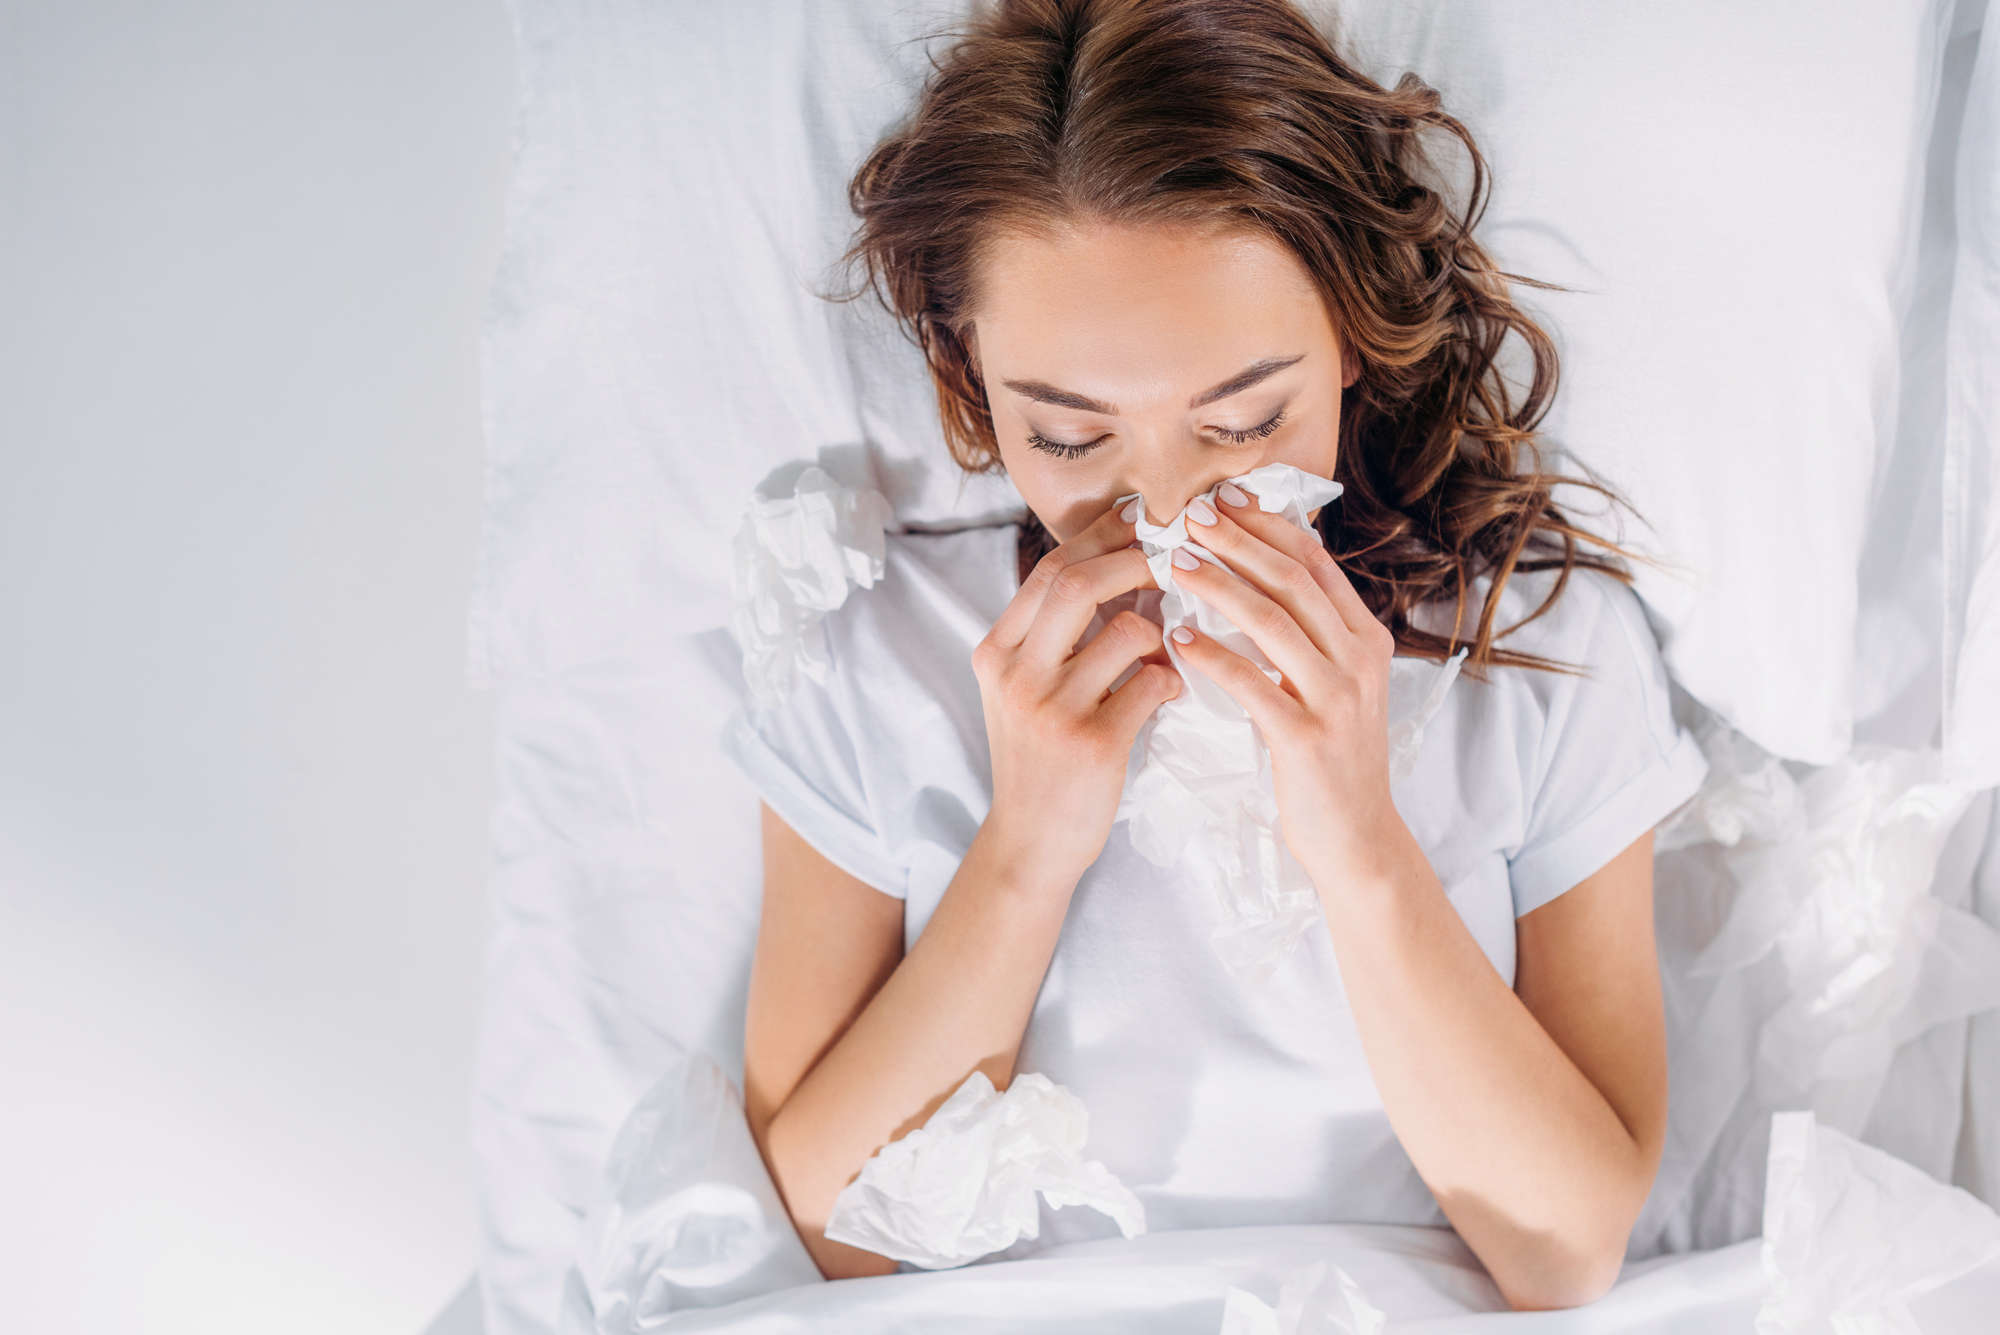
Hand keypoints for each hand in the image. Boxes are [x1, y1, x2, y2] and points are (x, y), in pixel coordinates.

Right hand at [972, 499, 1178, 891]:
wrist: (1031, 843)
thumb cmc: (1040, 759)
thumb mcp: (1024, 690)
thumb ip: (1056, 636)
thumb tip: (1123, 566)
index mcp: (996, 652)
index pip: (1050, 569)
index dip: (1101, 537)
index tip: (1140, 521)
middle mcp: (1016, 674)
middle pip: (1078, 582)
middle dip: (1135, 562)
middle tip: (1172, 562)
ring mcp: (1051, 709)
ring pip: (1127, 632)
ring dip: (1163, 633)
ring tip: (1169, 650)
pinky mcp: (1092, 743)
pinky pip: (1152, 685)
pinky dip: (1173, 681)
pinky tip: (1170, 693)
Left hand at [1164, 482, 1402, 883]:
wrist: (1356, 839)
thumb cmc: (1329, 761)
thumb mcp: (1333, 687)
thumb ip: (1307, 637)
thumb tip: (1256, 578)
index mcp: (1366, 639)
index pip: (1314, 563)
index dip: (1266, 525)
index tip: (1222, 498)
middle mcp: (1359, 659)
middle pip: (1293, 580)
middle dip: (1237, 541)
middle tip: (1189, 513)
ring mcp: (1337, 698)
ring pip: (1273, 622)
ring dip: (1219, 585)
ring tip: (1174, 563)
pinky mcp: (1306, 738)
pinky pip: (1254, 684)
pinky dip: (1213, 657)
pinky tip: (1178, 639)